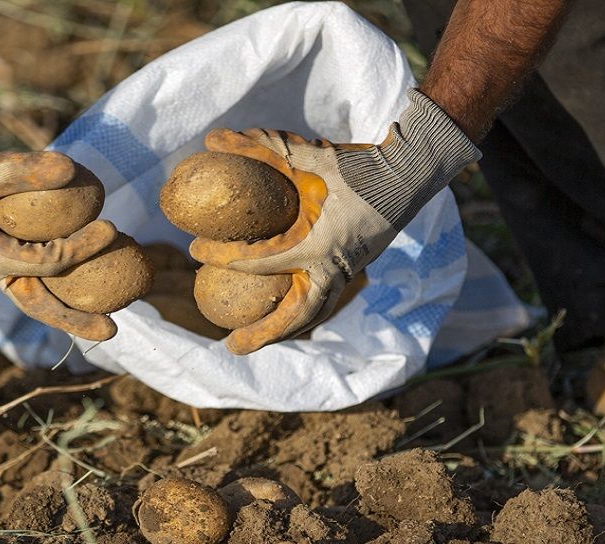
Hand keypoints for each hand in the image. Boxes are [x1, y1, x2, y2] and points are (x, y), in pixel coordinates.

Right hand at [0, 103, 115, 340]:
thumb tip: (71, 168)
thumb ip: (24, 168)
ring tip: (108, 324)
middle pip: (43, 306)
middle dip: (76, 321)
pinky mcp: (5, 259)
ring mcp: (2, 269)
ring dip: (73, 313)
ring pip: (42, 299)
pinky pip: (40, 280)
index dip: (82, 247)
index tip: (112, 228)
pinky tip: (92, 281)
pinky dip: (63, 285)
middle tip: (112, 333)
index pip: (49, 260)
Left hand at [189, 90, 480, 354]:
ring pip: (313, 316)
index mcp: (320, 244)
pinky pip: (323, 303)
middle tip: (230, 346)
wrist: (408, 175)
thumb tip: (213, 137)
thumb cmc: (357, 166)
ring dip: (283, 333)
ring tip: (253, 342)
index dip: (226, 259)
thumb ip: (262, 147)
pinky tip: (281, 317)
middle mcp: (334, 268)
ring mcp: (348, 273)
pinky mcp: (353, 271)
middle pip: (296, 317)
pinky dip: (301, 316)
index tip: (196, 253)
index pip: (264, 261)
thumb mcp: (307, 153)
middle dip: (263, 335)